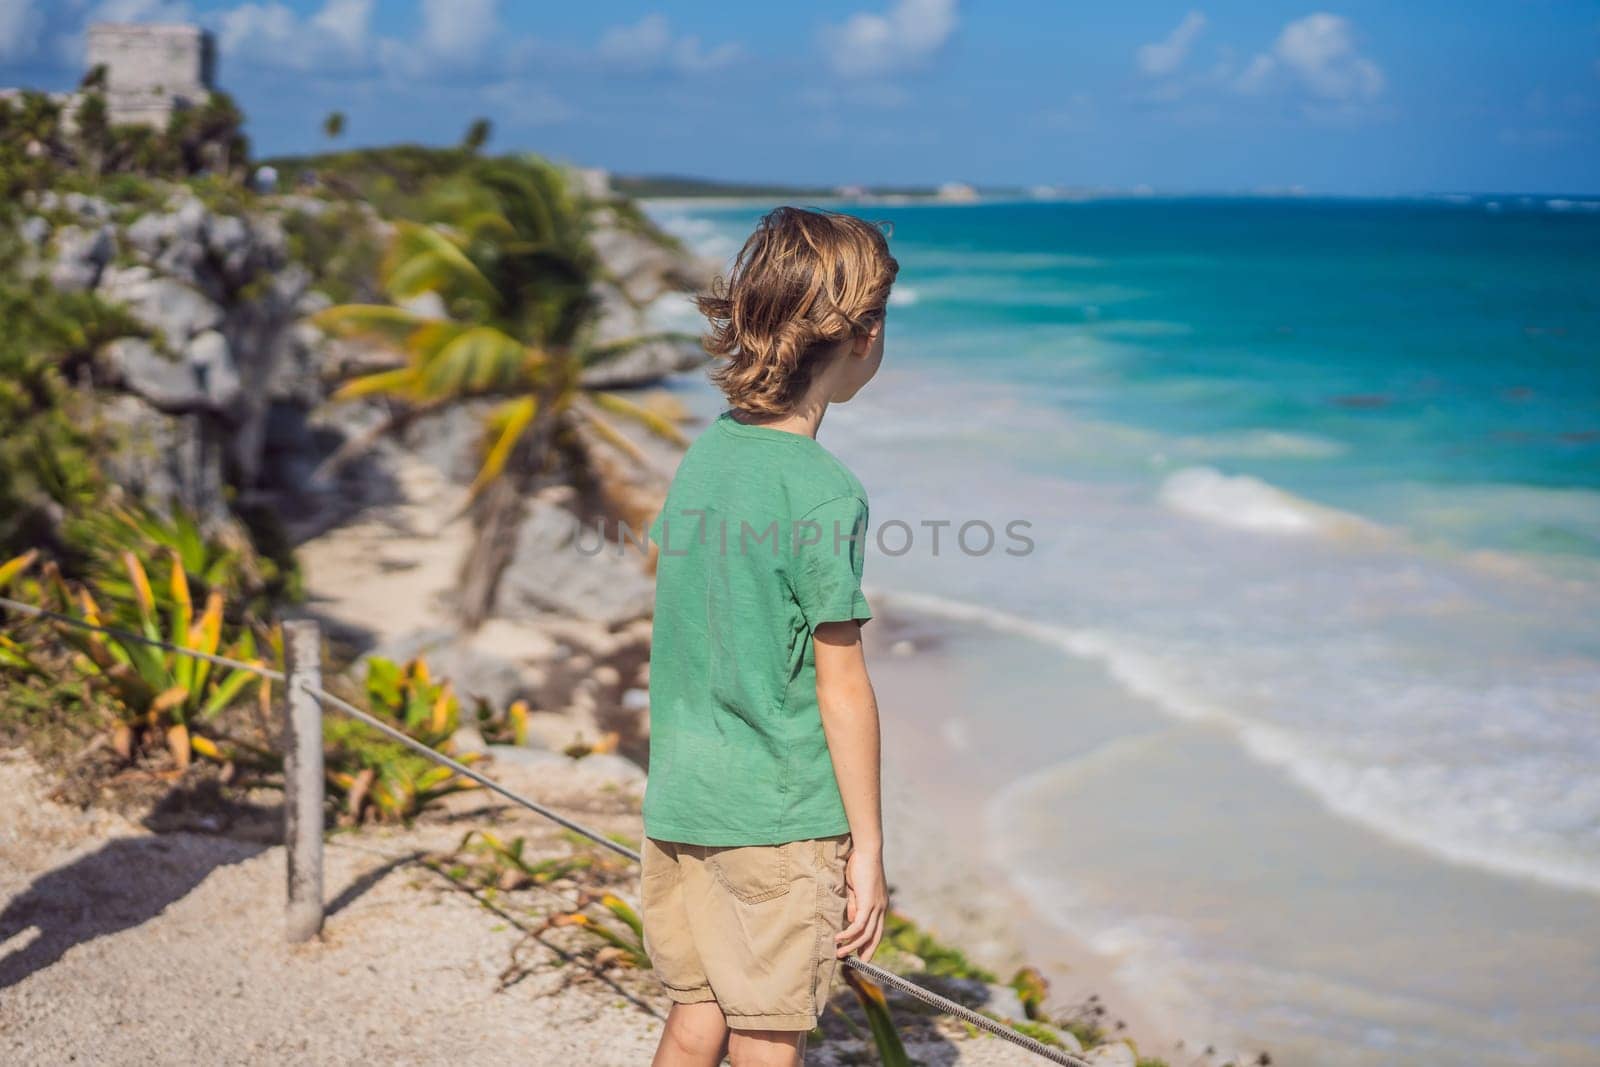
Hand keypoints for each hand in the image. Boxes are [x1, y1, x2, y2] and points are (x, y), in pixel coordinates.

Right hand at [835, 845, 887, 959]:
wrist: (867, 852)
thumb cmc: (861, 866)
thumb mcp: (857, 890)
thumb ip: (855, 905)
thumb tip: (851, 920)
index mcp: (881, 906)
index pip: (877, 930)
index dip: (870, 944)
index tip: (862, 955)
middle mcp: (882, 909)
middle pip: (874, 937)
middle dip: (864, 951)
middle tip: (855, 963)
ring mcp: (876, 907)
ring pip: (865, 935)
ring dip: (851, 946)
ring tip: (838, 953)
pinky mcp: (868, 904)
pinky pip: (858, 926)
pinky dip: (848, 934)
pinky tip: (838, 939)